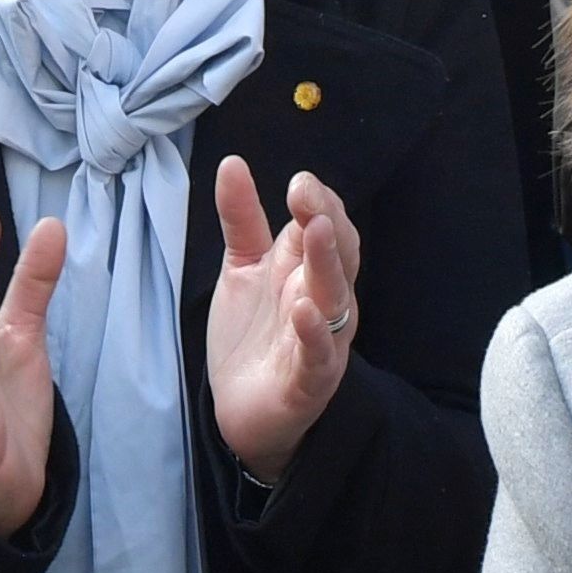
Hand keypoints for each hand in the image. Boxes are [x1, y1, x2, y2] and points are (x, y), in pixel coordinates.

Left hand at [206, 160, 359, 480]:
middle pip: (338, 255)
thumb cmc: (251, 335)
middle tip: (308, 196)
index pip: (326, 226)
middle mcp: (323, 300)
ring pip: (335, 299)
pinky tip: (303, 311)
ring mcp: (322, 340)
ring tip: (315, 233)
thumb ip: (241, 219)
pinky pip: (319, 355)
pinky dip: (315, 333)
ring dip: (327, 265)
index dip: (318, 202)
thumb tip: (232, 161)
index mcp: (308, 269)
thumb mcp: (241, 268)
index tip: (299, 181)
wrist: (243, 411)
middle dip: (327, 223)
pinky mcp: (310, 380)